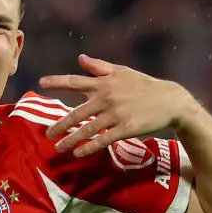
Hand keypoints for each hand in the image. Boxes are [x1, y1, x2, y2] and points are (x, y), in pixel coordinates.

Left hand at [40, 54, 197, 156]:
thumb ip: (99, 67)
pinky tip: (79, 154)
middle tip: (47, 134)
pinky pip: (103, 140)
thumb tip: (80, 58)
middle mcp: (107, 97)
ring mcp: (116, 114)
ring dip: (71, 140)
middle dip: (60, 125)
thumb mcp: (122, 72)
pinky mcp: (126, 128)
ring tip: (58, 149)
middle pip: (77, 113)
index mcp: (104, 82)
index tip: (40, 83)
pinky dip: (89, 147)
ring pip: (87, 129)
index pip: (75, 81)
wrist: (170, 101)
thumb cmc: (144, 85)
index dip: (57, 81)